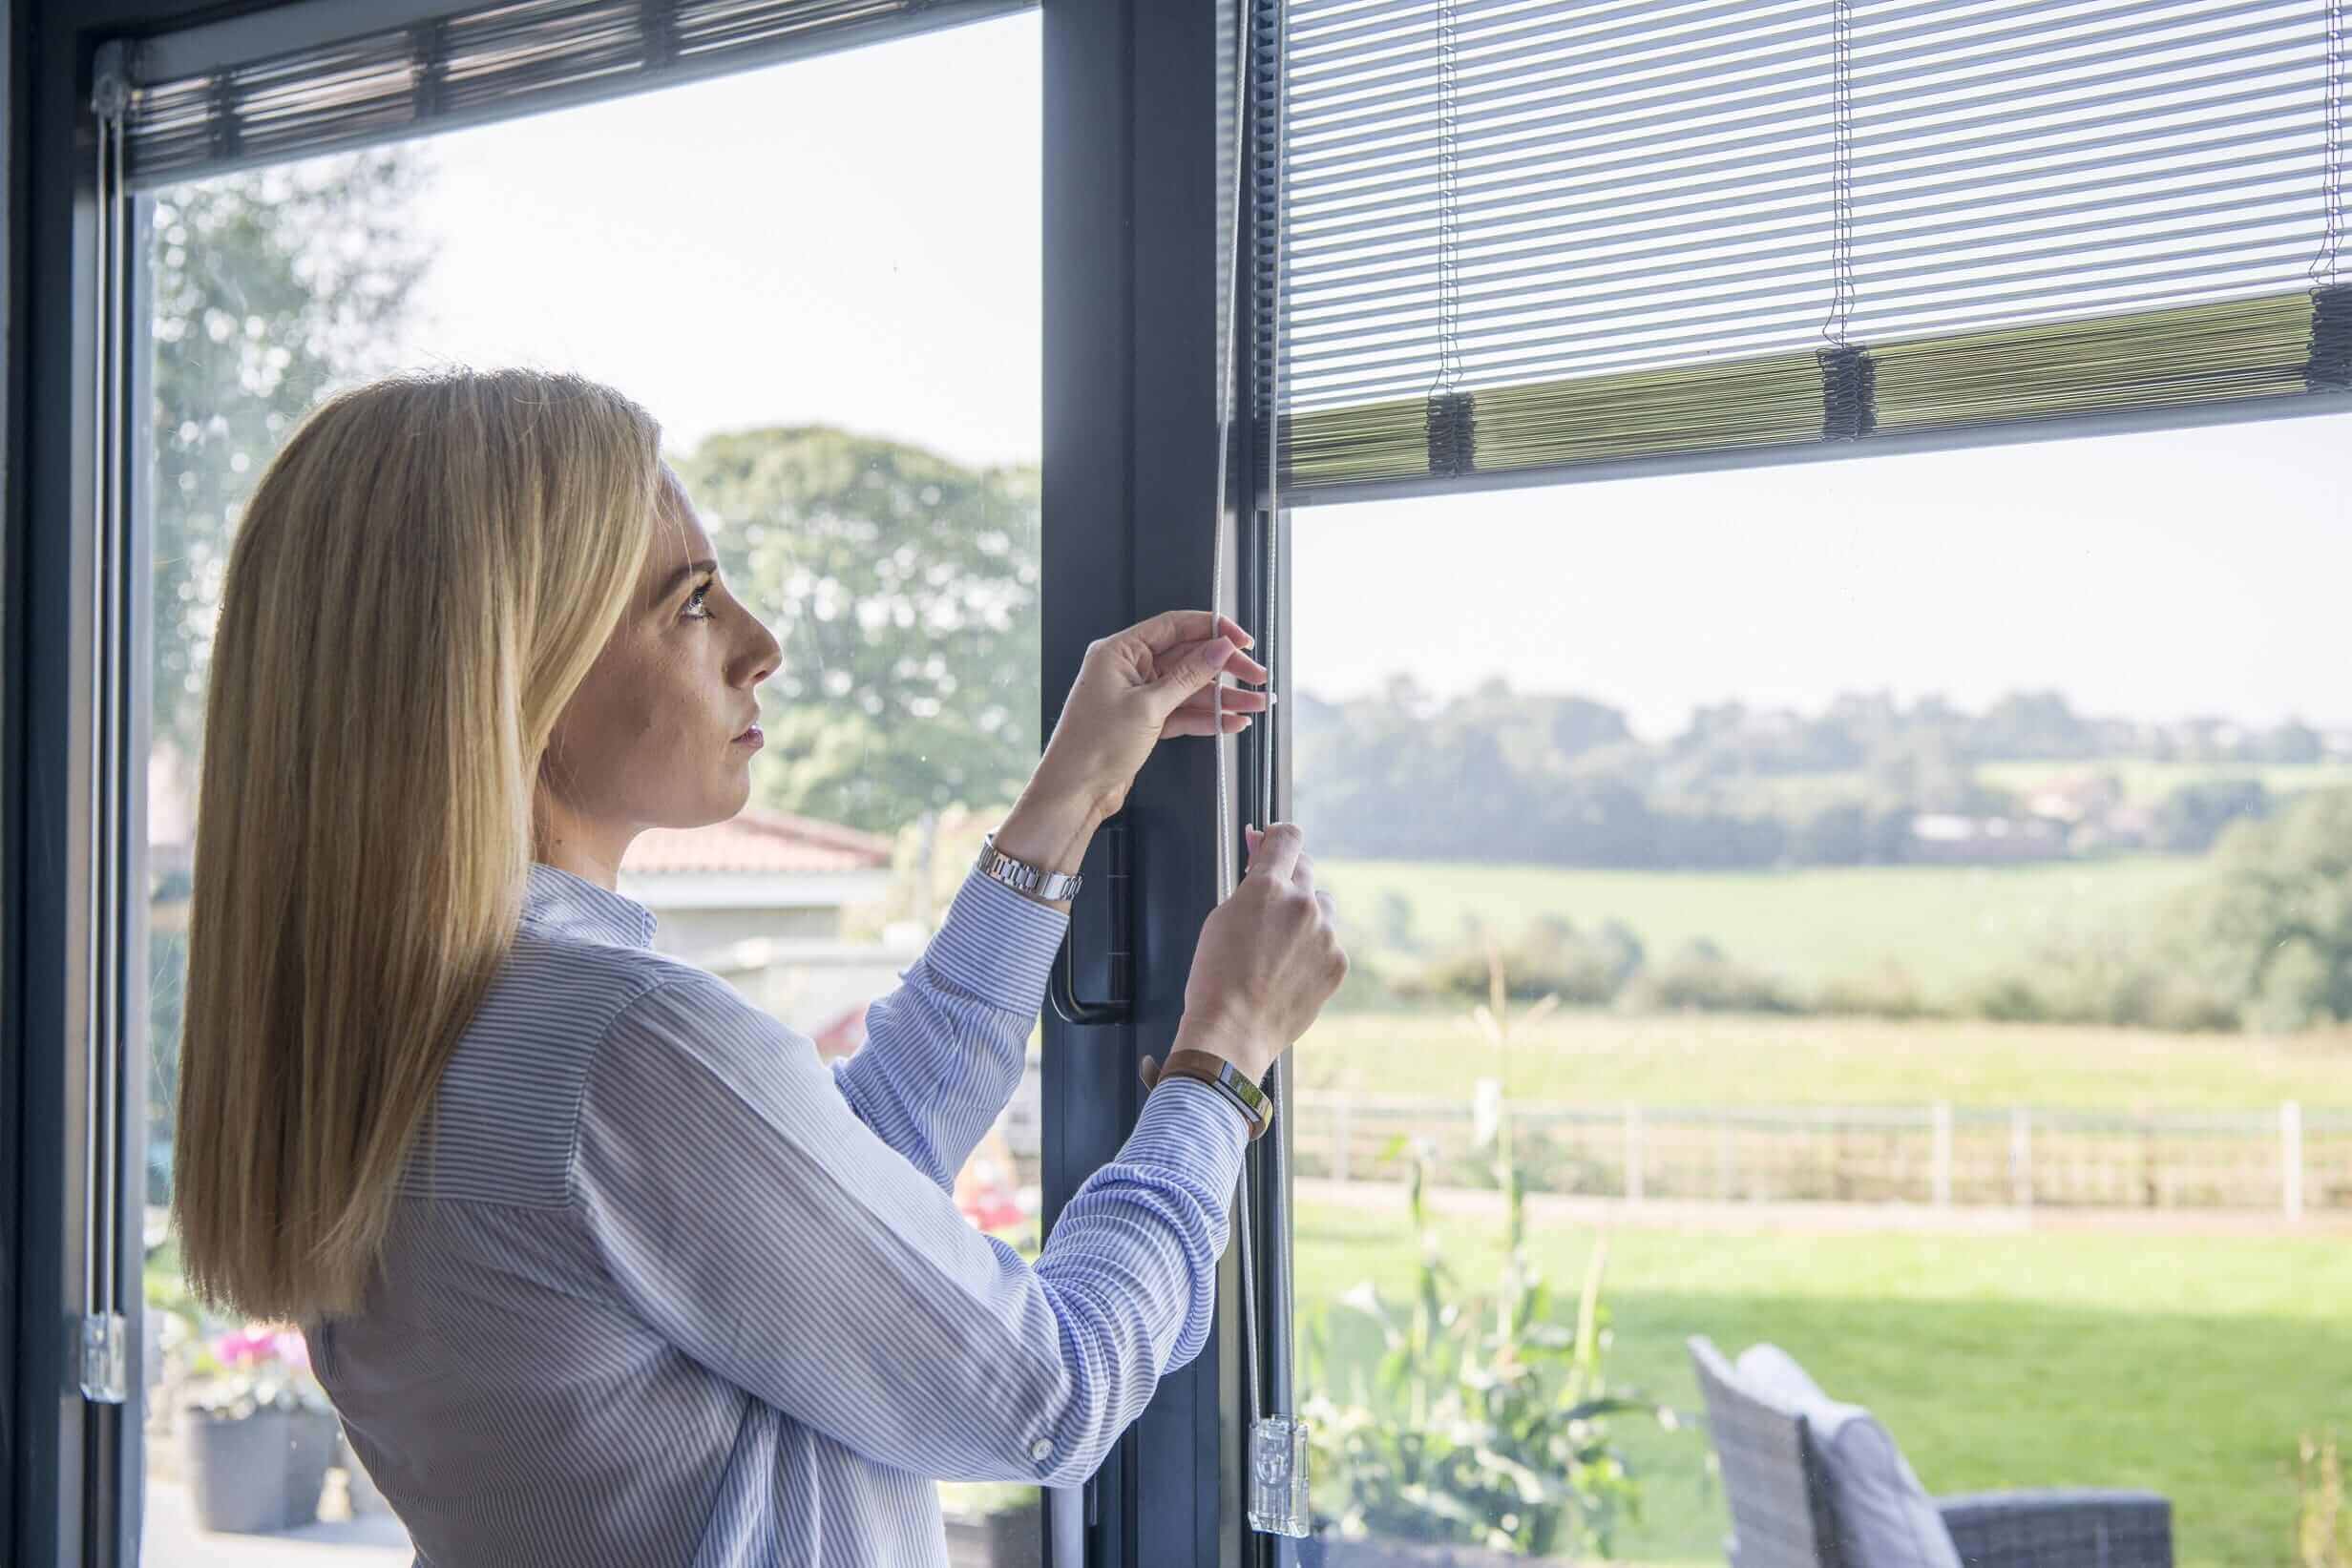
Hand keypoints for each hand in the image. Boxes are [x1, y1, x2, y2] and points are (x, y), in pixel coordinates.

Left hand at [1034, 610, 1271, 820]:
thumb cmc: (1093, 746)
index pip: (1174, 625)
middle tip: (1256, 676)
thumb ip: (1188, 676)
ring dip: (1224, 697)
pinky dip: (1209, 717)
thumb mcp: (1148, 706)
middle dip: (1225, 667)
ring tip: (1256, 704)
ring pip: (1190, 688)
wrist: (1074, 791)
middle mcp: (1128, 668)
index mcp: (1119, 652)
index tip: (1242, 639)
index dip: (1212, 628)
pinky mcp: (1145, 721)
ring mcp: (1138, 695)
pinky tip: (1233, 721)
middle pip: (1187, 657)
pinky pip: (1184, 711)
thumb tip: (1219, 649)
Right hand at [1142, 822, 1345, 1086]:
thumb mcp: (1221, 917)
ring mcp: (1325, 934)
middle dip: (1287, 879)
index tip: (1272, 843)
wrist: (1233, 1032)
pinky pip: (1329, 941)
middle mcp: (1303, 904)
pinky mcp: (1337, 963)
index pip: (1288, 838)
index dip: (1278, 837)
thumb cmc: (1216, 978)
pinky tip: (1289, 970)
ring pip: (1321, 906)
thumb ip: (1249, 884)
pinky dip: (1313, 949)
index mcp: (1268, 887)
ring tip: (1277, 947)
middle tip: (1268, 903)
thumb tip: (1261, 858)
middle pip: (1305, 869)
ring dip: (1305, 915)